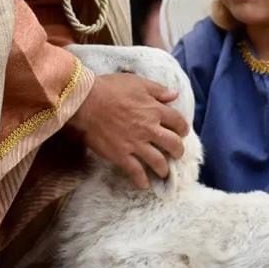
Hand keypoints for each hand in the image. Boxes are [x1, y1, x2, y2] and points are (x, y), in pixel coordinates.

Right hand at [69, 73, 189, 189]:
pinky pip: (136, 172)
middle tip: (176, 153)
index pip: (178, 122)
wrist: (86, 101)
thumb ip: (158, 90)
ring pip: (159, 162)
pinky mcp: (121, 155)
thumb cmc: (110, 88)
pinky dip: (142, 181)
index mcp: (155, 110)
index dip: (182, 128)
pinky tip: (144, 184)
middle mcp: (149, 129)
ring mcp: (136, 144)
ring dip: (164, 169)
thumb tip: (175, 94)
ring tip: (163, 171)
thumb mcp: (137, 82)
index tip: (181, 132)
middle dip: (178, 151)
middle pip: (174, 145)